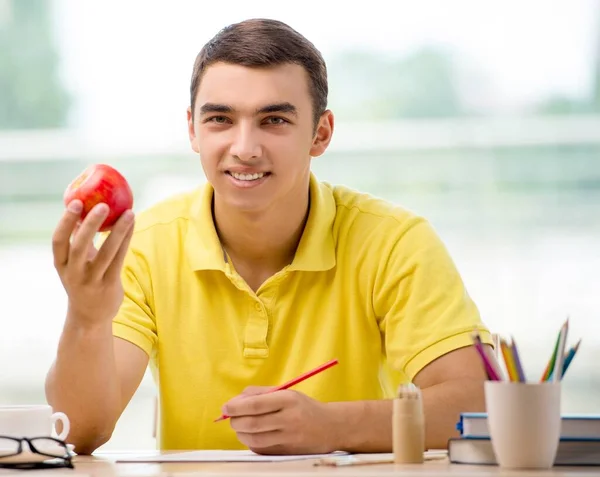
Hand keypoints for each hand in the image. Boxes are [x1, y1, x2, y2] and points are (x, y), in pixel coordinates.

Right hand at [52, 200, 133, 325]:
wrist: (89, 316)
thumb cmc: (82, 279)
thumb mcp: (74, 262)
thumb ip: (77, 239)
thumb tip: (84, 207)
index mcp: (61, 264)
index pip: (58, 240)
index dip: (66, 221)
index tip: (75, 202)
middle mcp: (74, 273)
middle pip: (79, 246)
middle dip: (91, 224)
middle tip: (103, 205)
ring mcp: (92, 280)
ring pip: (106, 253)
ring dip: (118, 231)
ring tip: (129, 213)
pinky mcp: (109, 285)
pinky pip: (120, 259)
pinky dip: (126, 241)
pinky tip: (132, 226)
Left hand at [223, 386, 338, 454]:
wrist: (331, 427)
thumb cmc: (304, 407)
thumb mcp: (287, 393)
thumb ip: (260, 393)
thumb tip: (235, 400)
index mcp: (288, 400)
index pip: (255, 405)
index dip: (236, 407)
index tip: (225, 407)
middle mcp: (289, 419)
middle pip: (252, 423)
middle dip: (235, 420)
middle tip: (230, 417)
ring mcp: (288, 438)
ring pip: (253, 439)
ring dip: (240, 433)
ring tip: (240, 426)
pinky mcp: (287, 452)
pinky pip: (261, 449)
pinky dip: (250, 442)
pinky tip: (252, 435)